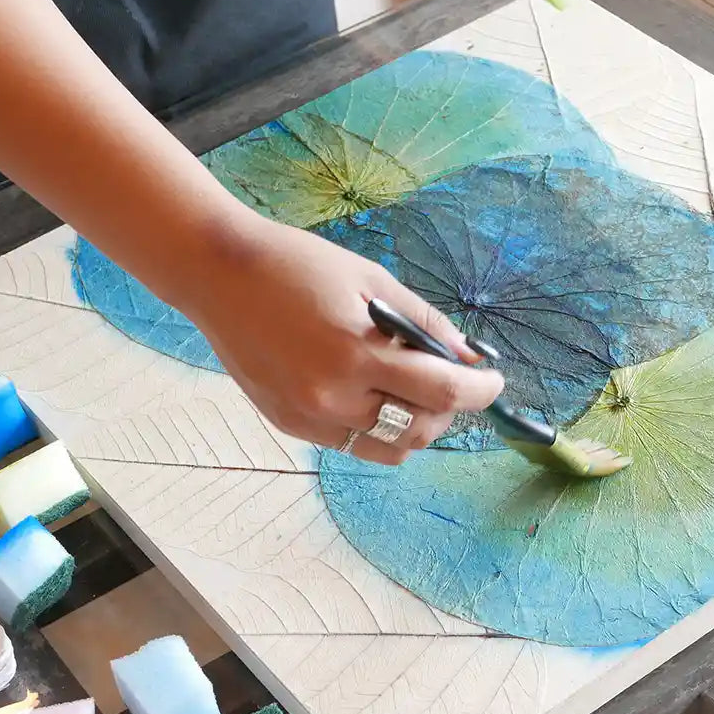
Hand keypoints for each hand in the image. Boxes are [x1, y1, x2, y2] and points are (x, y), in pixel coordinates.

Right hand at [186, 212, 504, 463]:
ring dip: (417, 426)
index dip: (480, 391)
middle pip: (421, 430)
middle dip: (451, 409)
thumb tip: (468, 356)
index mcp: (356, 356)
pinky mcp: (290, 425)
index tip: (495, 382)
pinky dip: (377, 425)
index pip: (441, 393)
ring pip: (390, 449)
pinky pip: (353, 443)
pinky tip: (372, 391)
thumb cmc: (297, 265)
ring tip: (413, 389)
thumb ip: (424, 322)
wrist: (218, 275)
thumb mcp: (372, 279)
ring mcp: (308, 419)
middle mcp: (332, 399)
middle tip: (453, 379)